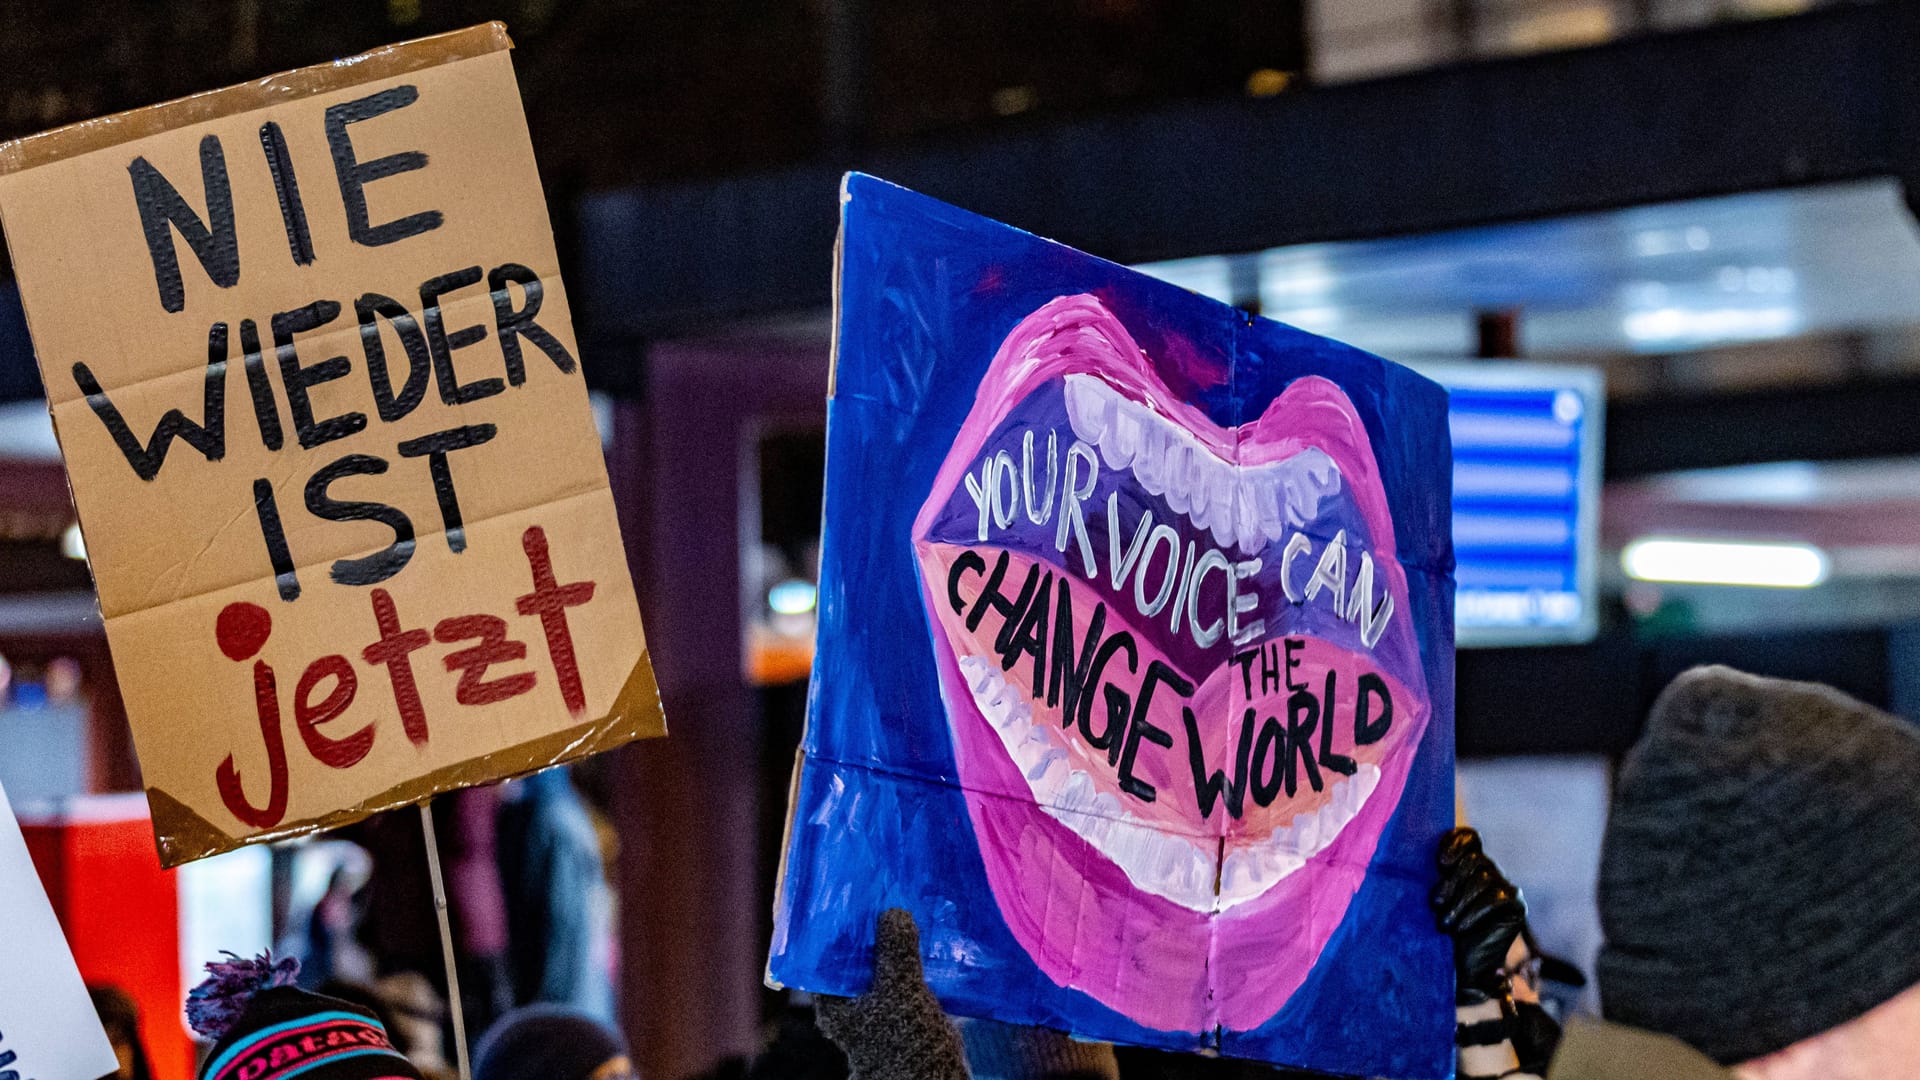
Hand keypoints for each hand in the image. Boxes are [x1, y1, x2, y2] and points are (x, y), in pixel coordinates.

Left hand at [815, 909, 968, 1079]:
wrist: (932, 1075)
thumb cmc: (904, 1038)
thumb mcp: (898, 990)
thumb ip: (895, 951)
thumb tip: (894, 913)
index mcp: (834, 1004)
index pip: (826, 958)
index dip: (838, 931)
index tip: (851, 902)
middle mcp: (850, 1004)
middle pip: (855, 959)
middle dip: (870, 934)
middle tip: (881, 898)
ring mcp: (876, 1005)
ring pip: (881, 966)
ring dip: (893, 945)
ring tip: (905, 910)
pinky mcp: (900, 1007)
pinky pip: (901, 976)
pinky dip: (910, 959)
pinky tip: (923, 936)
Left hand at [1432, 827, 1526, 999]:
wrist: (1460, 970)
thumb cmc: (1438, 933)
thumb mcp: (1431, 900)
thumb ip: (1431, 875)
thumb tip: (1410, 850)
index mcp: (1467, 864)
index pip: (1468, 837)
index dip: (1455, 843)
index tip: (1439, 863)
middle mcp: (1489, 871)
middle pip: (1474, 858)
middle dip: (1451, 881)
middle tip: (1435, 904)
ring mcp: (1505, 887)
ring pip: (1484, 878)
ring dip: (1460, 901)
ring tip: (1444, 924)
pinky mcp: (1516, 905)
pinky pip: (1497, 897)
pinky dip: (1475, 912)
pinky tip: (1462, 928)